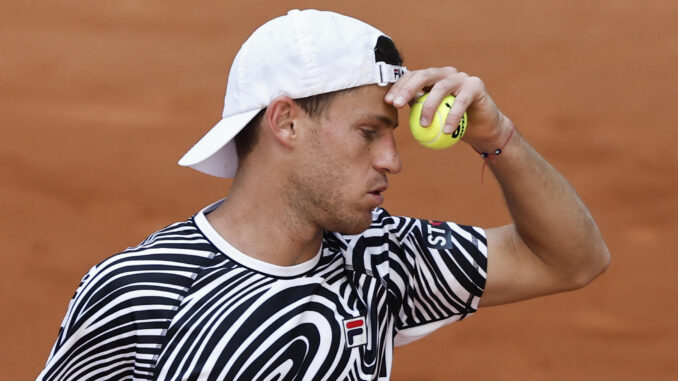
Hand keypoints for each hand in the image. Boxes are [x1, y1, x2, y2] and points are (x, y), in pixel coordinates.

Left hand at [384, 66, 512, 151]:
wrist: (481, 130)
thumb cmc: (452, 124)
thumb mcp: (430, 117)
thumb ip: (415, 108)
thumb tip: (392, 108)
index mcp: (432, 78)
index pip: (412, 77)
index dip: (399, 86)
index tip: (389, 102)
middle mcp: (446, 74)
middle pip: (423, 75)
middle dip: (407, 88)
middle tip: (398, 105)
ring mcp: (461, 77)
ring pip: (440, 88)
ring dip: (429, 106)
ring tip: (423, 125)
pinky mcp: (476, 85)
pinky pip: (461, 101)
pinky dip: (453, 116)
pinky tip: (447, 131)